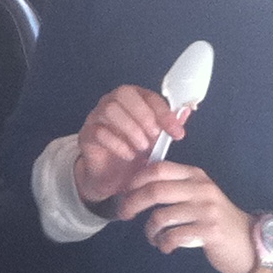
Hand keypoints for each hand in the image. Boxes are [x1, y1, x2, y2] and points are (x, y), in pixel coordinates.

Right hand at [74, 84, 189, 209]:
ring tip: (142, 148)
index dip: (164, 113)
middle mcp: (112, 103)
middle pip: (124, 94)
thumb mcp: (155, 142)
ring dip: (130, 129)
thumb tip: (186, 111)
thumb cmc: (133, 155)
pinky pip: (99, 131)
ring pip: (110, 109)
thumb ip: (168, 126)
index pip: (148, 96)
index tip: (176, 132)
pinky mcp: (86, 135)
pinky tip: (129, 155)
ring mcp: (96, 117)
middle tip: (154, 137)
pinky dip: (117, 144)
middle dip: (143, 116)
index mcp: (132, 100)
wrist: (110, 178)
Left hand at [103, 159, 256, 272]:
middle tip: (124, 214)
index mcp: (195, 175)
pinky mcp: (210, 231)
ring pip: (161, 217)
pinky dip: (163, 243)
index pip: (159, 169)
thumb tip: (136, 185)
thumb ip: (174, 187)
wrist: (247, 240)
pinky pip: (174, 236)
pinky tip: (166, 246)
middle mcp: (201, 188)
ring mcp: (207, 209)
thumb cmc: (213, 218)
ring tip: (153, 237)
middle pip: (155, 191)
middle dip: (132, 203)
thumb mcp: (197, 194)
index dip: (136, 179)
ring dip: (149, 230)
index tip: (125, 192)